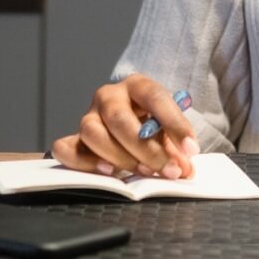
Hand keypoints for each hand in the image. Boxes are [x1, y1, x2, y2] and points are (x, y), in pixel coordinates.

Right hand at [51, 74, 199, 179]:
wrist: (127, 121)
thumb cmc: (150, 124)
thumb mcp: (166, 129)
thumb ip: (176, 147)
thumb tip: (185, 169)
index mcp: (137, 85)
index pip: (155, 97)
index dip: (175, 124)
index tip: (192, 149)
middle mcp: (109, 96)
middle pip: (119, 117)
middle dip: (146, 148)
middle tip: (169, 169)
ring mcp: (88, 116)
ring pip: (92, 132)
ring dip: (119, 157)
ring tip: (143, 173)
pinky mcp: (73, 138)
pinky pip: (66, 148)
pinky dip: (84, 162)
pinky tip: (107, 172)